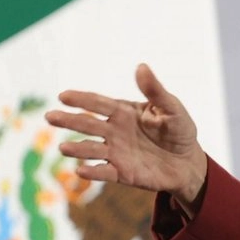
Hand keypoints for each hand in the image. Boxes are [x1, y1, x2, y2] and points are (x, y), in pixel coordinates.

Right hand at [45, 64, 207, 210]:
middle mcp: (114, 131)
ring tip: (63, 148)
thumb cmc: (179, 130)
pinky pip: (104, 172)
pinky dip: (92, 172)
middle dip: (69, 120)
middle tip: (51, 117)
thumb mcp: (172, 108)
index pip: (99, 103)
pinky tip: (81, 170)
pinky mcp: (122, 173)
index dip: (82, 100)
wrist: (188, 162)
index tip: (63, 96)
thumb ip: (155, 90)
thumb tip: (141, 66)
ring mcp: (116, 152)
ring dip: (77, 148)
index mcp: (123, 112)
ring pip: (91, 149)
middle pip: (88, 124)